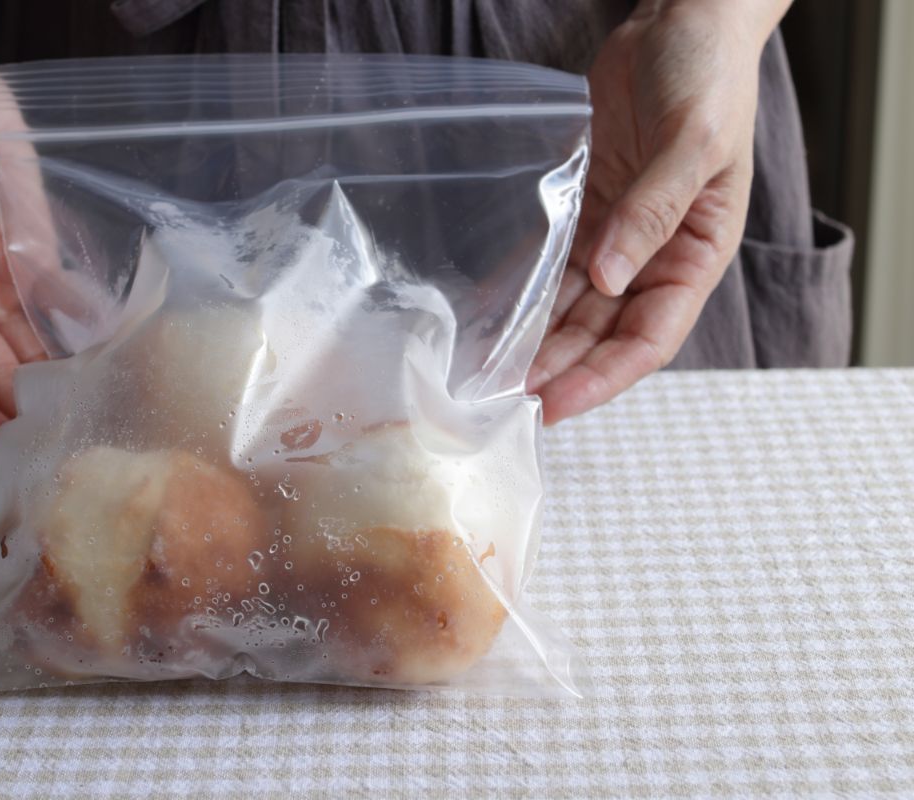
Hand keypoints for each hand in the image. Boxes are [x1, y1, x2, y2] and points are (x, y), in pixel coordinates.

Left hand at [527, 1, 782, 422]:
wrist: (681, 22)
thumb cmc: (709, 78)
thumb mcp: (692, 144)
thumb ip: (652, 212)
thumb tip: (611, 278)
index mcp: (695, 254)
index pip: (649, 338)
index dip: (602, 377)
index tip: (554, 404)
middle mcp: (654, 257)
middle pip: (602, 333)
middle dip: (558, 368)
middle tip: (505, 396)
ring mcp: (617, 236)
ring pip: (573, 307)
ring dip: (536, 340)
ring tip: (491, 369)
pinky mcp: (585, 211)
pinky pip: (550, 264)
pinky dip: (523, 291)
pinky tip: (489, 314)